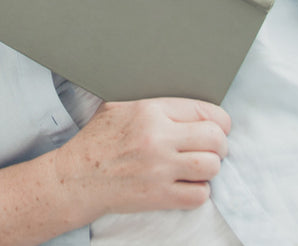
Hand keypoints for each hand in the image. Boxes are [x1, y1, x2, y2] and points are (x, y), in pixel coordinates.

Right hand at [54, 98, 229, 217]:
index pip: (204, 110)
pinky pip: (199, 195)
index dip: (219, 120)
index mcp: (150, 110)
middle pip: (215, 138)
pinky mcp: (160, 196)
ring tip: (200, 166)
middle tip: (213, 148)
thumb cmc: (98, 140)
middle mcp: (159, 138)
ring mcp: (160, 169)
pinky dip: (199, 191)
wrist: (78, 177)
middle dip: (220, 144)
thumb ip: (151, 102)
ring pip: (211, 166)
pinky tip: (188, 184)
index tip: (219, 127)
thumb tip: (181, 102)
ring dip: (210, 168)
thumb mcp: (119, 106)